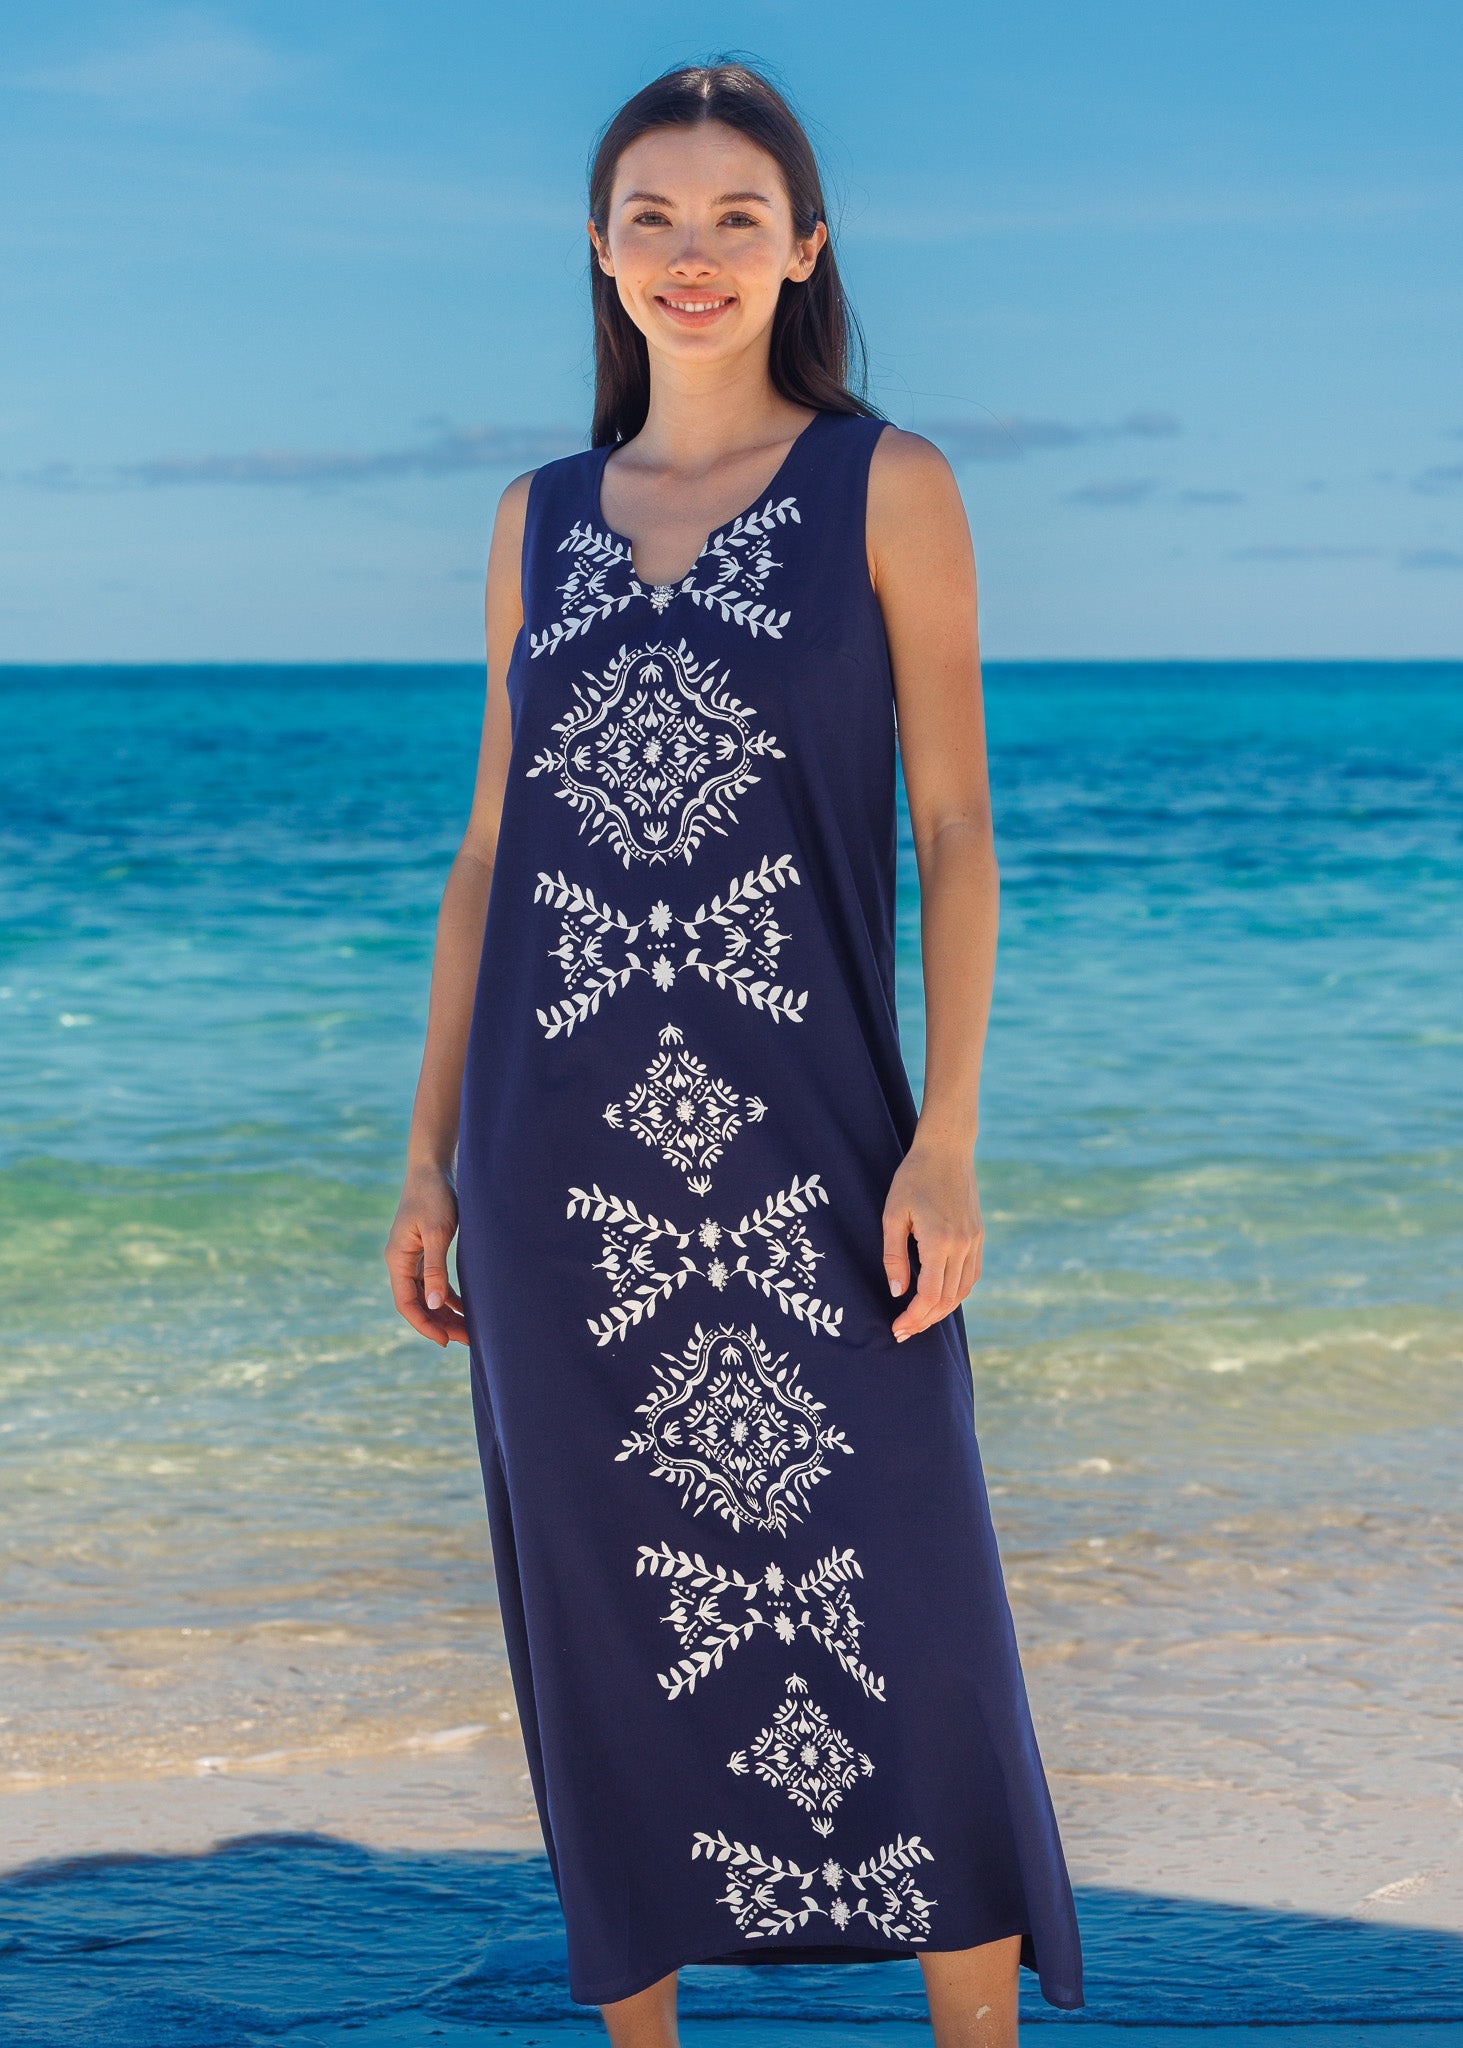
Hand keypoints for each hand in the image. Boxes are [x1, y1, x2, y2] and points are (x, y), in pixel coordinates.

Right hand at [384, 1164, 469, 1346]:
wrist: (433, 1169)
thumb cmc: (435, 1196)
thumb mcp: (438, 1232)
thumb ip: (436, 1268)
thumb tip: (434, 1304)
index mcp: (398, 1259)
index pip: (406, 1303)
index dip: (424, 1325)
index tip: (444, 1341)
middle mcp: (402, 1262)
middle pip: (417, 1303)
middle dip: (439, 1323)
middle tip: (466, 1340)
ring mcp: (413, 1258)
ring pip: (427, 1295)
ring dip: (445, 1313)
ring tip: (468, 1330)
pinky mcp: (426, 1251)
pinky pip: (434, 1283)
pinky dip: (448, 1296)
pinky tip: (465, 1307)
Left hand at [881, 1138, 982, 1341]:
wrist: (947, 1149)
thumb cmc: (913, 1178)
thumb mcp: (893, 1214)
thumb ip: (893, 1256)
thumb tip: (897, 1292)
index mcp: (939, 1241)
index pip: (929, 1295)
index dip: (913, 1317)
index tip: (897, 1328)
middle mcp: (962, 1245)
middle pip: (947, 1299)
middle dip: (924, 1321)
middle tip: (904, 1331)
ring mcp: (974, 1241)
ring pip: (962, 1291)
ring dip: (942, 1311)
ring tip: (919, 1320)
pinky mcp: (979, 1236)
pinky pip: (971, 1275)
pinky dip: (956, 1293)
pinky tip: (940, 1298)